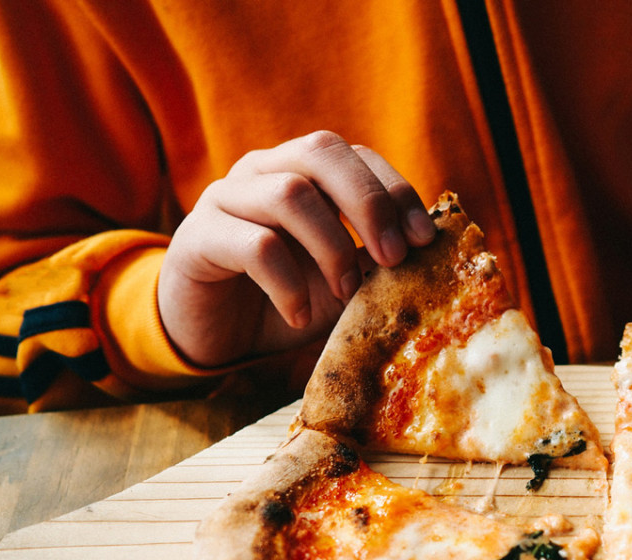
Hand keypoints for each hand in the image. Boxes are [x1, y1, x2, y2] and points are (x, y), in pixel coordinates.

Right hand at [158, 131, 435, 367]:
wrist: (215, 336)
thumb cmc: (285, 300)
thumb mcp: (341, 282)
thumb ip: (375, 263)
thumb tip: (432, 260)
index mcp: (301, 171)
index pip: (354, 155)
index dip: (395, 190)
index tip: (424, 240)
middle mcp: (263, 171)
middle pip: (320, 151)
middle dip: (370, 204)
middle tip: (395, 258)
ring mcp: (226, 198)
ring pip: (289, 194)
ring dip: (331, 247)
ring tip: (343, 293)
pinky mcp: (198, 238)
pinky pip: (255, 247)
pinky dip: (289, 285)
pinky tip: (300, 315)